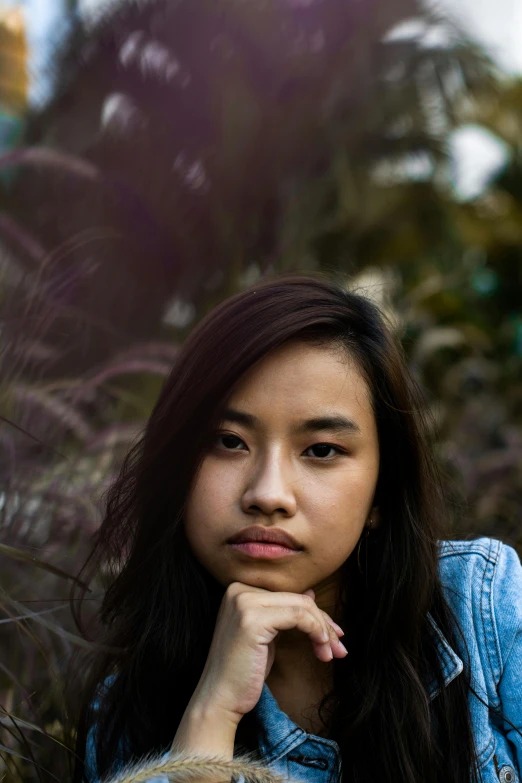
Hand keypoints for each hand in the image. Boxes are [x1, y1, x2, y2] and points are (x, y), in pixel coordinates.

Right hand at [189, 582, 346, 725]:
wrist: (219, 699)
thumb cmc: (243, 671)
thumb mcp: (267, 635)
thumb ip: (284, 612)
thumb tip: (311, 594)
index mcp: (238, 590)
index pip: (289, 595)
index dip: (316, 614)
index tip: (333, 635)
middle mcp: (239, 590)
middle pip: (297, 598)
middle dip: (324, 623)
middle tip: (339, 647)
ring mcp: (244, 602)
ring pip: (302, 606)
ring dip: (323, 631)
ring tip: (331, 654)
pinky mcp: (252, 618)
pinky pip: (298, 616)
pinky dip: (316, 631)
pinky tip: (321, 650)